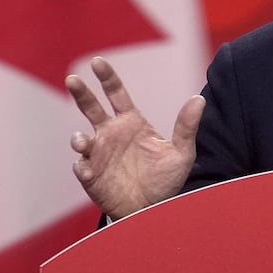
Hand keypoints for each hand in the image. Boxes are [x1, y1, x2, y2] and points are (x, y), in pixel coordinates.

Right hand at [66, 56, 204, 219]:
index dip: (106, 77)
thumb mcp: (182, 153)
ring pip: (81, 139)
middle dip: (81, 93)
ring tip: (82, 141)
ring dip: (79, 139)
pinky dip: (81, 166)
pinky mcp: (92, 175)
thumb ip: (187, 126)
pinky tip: (85, 167)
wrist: (154, 209)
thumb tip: (199, 99)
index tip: (98, 62)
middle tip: (72, 79)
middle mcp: (111, 134)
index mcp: (131, 123)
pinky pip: (81, 167)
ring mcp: (99, 154)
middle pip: (90, 107)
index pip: (115, 94)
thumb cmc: (166, 180)